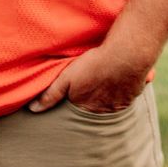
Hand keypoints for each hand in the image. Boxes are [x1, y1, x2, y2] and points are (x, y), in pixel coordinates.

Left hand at [29, 44, 148, 113]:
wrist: (126, 56)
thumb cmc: (94, 64)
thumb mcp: (66, 78)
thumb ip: (50, 94)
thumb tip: (34, 109)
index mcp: (86, 107)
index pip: (77, 110)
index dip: (76, 100)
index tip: (77, 90)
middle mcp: (103, 110)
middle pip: (95, 108)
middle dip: (93, 100)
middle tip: (93, 86)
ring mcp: (120, 104)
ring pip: (112, 103)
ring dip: (109, 95)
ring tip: (106, 81)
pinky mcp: (134, 95)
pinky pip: (127, 96)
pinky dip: (123, 89)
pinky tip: (120, 78)